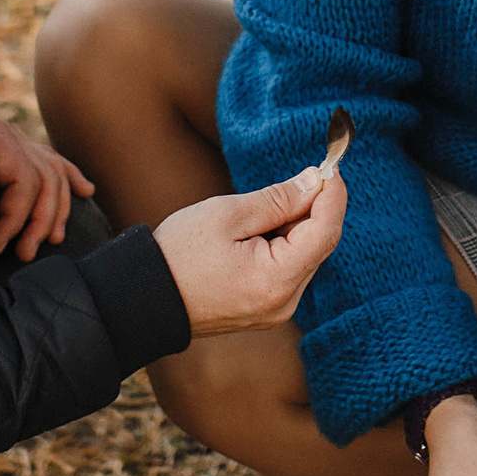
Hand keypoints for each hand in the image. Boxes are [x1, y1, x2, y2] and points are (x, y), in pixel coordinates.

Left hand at [0, 95, 95, 260]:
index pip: (24, 181)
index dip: (16, 219)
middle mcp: (5, 134)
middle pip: (45, 179)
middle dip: (41, 220)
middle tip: (23, 255)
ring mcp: (5, 138)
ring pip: (51, 171)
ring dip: (57, 206)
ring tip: (52, 240)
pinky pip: (44, 160)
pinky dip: (65, 177)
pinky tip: (85, 190)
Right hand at [153, 166, 346, 337]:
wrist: (143, 298)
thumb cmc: (178, 253)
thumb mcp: (228, 214)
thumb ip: (278, 198)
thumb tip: (315, 182)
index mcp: (276, 280)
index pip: (325, 231)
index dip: (333, 195)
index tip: (332, 165)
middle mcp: (284, 302)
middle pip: (320, 245)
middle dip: (315, 207)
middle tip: (304, 174)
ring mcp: (277, 311)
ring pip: (306, 256)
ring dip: (298, 225)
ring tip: (265, 207)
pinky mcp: (267, 310)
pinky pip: (290, 270)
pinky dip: (286, 244)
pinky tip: (262, 229)